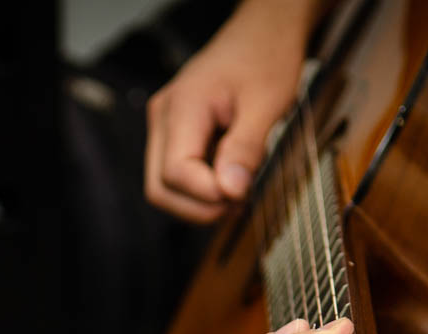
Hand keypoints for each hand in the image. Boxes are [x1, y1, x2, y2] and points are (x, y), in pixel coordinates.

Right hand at [144, 0, 321, 222]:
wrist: (263, 31)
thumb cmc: (266, 57)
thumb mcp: (267, 103)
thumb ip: (246, 149)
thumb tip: (230, 192)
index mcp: (181, 107)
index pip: (175, 174)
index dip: (207, 195)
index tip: (242, 195)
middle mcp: (163, 118)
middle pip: (159, 189)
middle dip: (200, 207)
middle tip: (240, 202)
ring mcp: (165, 127)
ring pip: (166, 188)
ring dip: (201, 201)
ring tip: (239, 189)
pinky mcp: (175, 134)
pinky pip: (179, 175)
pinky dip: (203, 188)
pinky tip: (231, 176)